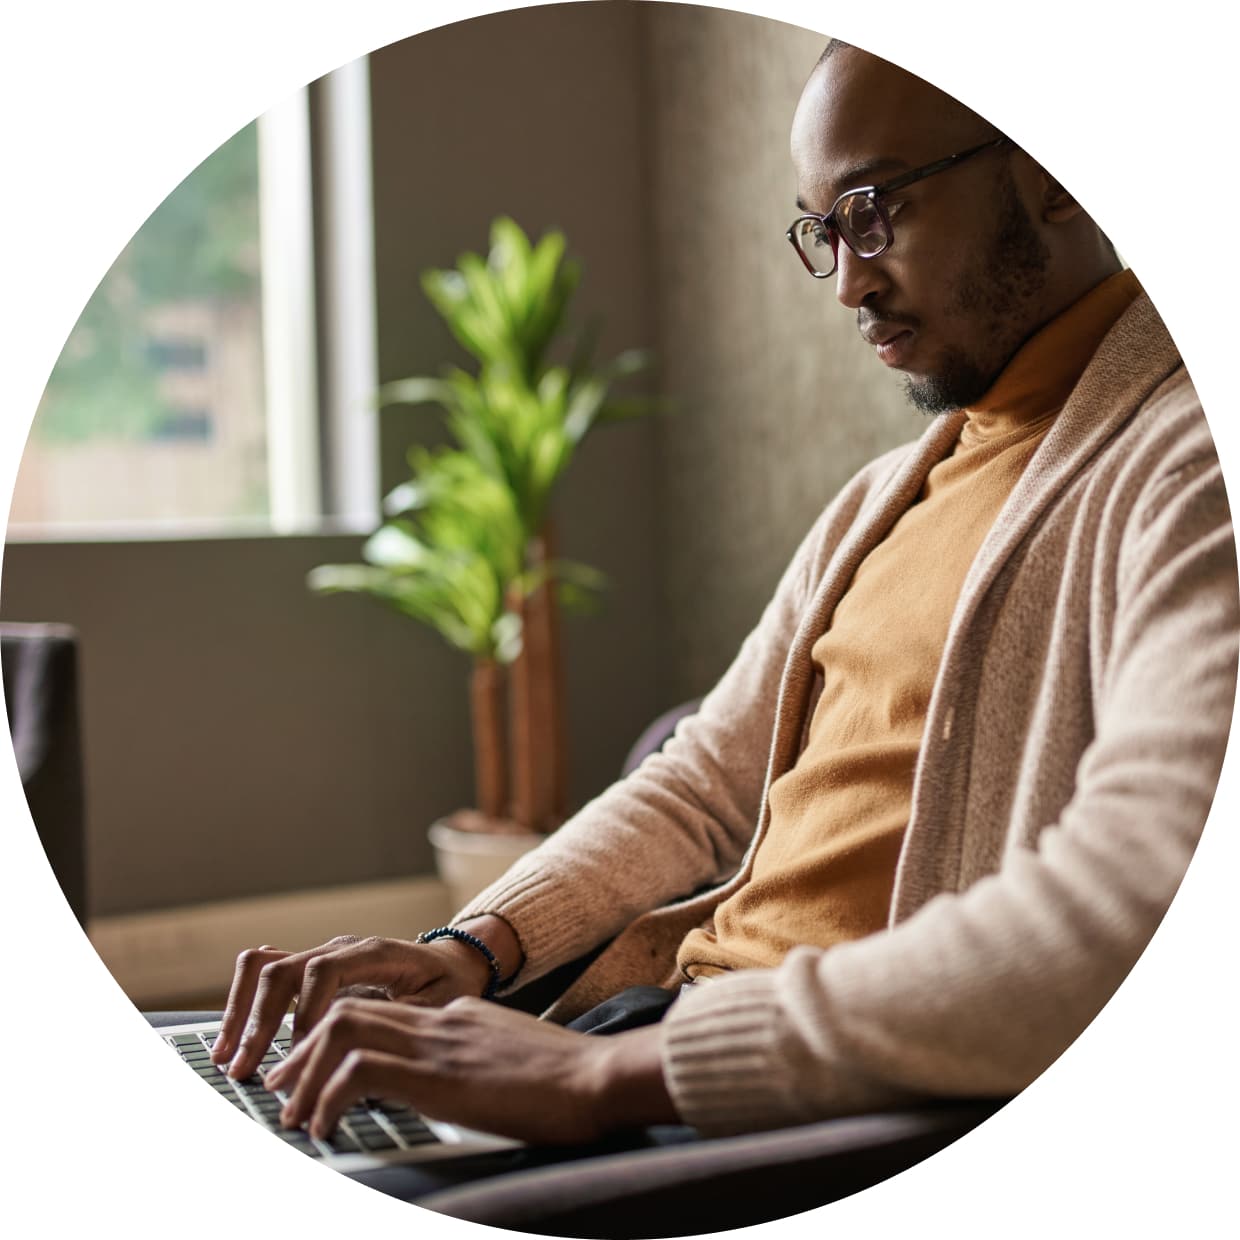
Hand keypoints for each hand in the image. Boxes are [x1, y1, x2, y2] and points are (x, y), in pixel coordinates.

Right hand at [211, 931, 499, 1079]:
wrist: (452, 962)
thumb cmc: (448, 986)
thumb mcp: (440, 1007)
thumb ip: (405, 1028)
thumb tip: (366, 1068)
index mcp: (375, 953)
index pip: (324, 971)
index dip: (305, 1012)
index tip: (299, 1053)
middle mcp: (342, 948)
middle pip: (285, 969)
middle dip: (260, 1021)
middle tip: (245, 1069)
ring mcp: (322, 955)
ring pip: (266, 966)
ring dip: (241, 1010)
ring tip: (225, 1055)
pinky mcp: (311, 970)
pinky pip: (267, 971)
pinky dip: (244, 1002)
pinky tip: (234, 1037)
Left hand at [263, 996, 677, 1144]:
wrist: (600, 1078)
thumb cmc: (571, 1083)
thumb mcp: (515, 1061)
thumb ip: (479, 1061)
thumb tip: (457, 1087)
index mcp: (458, 1016)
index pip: (382, 1012)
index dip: (334, 1042)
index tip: (310, 1075)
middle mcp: (441, 1019)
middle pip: (350, 1011)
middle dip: (303, 1051)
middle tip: (280, 1090)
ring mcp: (439, 1042)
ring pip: (344, 1030)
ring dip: (307, 1073)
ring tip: (294, 1114)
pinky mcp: (438, 1074)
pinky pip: (360, 1071)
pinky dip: (330, 1098)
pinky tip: (326, 1129)